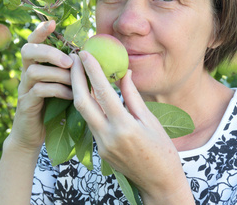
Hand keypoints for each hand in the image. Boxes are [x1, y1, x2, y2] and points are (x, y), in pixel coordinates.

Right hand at [7, 20, 73, 151]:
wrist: (35, 134)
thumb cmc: (55, 106)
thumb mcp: (66, 85)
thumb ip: (74, 71)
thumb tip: (97, 58)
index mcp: (37, 64)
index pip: (34, 42)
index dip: (41, 31)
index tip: (53, 23)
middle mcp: (27, 73)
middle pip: (28, 50)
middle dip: (49, 52)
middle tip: (69, 61)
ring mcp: (24, 88)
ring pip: (34, 71)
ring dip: (58, 74)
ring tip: (74, 83)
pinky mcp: (26, 103)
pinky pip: (38, 91)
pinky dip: (57, 91)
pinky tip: (71, 96)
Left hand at [70, 51, 193, 202]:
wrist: (159, 183)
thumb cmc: (162, 151)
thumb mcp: (150, 120)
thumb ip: (133, 97)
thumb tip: (124, 73)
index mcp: (124, 127)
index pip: (103, 92)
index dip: (92, 70)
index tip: (85, 53)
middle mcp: (108, 136)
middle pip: (82, 103)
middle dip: (75, 78)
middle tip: (73, 59)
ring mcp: (101, 145)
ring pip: (83, 113)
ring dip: (78, 91)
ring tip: (79, 72)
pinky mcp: (100, 150)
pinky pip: (90, 123)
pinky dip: (89, 106)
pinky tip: (90, 94)